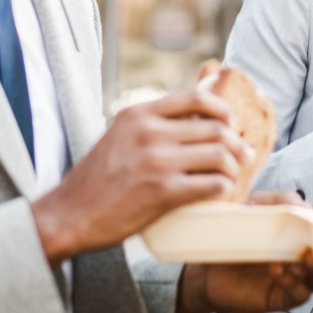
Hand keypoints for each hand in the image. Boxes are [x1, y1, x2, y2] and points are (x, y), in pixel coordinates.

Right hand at [31, 89, 249, 264]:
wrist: (70, 214)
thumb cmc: (97, 178)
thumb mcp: (120, 136)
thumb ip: (151, 123)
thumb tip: (192, 108)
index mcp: (138, 114)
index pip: (196, 98)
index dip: (223, 109)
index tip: (230, 124)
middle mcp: (149, 132)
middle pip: (215, 127)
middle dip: (236, 143)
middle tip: (242, 156)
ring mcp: (157, 161)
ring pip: (219, 155)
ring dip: (234, 168)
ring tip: (233, 177)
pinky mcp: (163, 192)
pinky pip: (212, 185)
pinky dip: (225, 189)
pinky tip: (222, 195)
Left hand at [173, 193, 312, 312]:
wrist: (202, 266)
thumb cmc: (235, 233)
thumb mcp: (253, 206)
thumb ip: (278, 200)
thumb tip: (304, 206)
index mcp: (308, 233)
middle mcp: (308, 257)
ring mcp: (298, 279)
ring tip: (303, 254)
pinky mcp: (282, 298)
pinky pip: (300, 293)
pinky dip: (297, 282)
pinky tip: (281, 269)